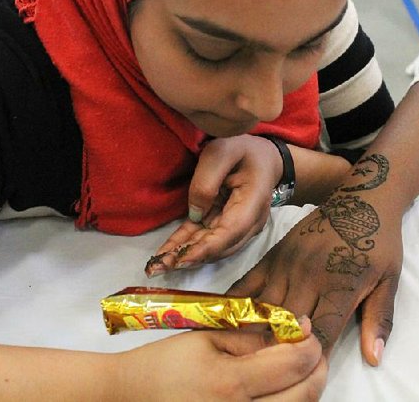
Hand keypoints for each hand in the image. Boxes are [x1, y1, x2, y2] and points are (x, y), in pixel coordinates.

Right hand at [0, 317, 325, 400]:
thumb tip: (293, 331)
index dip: (309, 343)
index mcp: (230, 384)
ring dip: (307, 389)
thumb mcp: (206, 338)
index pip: (293, 364)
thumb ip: (251, 336)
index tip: (306, 328)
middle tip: (313, 349)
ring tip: (302, 369)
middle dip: (318, 367)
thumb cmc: (165, 364)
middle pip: (304, 395)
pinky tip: (283, 391)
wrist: (129, 399)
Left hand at [147, 135, 281, 274]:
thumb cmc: (243, 150)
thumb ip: (207, 180)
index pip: (231, 231)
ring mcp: (239, 227)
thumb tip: (195, 214)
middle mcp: (250, 222)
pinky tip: (166, 255)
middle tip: (158, 268)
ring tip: (156, 266)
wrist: (262, 157)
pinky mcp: (226, 225)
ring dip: (183, 257)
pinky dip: (185, 246)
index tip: (182, 259)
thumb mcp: (223, 151)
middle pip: (220, 246)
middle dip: (189, 258)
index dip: (207, 248)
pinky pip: (204, 237)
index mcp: (253, 201)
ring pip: (210, 247)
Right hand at [228, 154, 402, 366]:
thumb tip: (374, 359)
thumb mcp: (389, 282)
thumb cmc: (380, 244)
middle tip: (276, 369)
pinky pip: (248, 284)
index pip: (319, 334)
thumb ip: (379, 321)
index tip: (307, 375)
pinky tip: (231, 324)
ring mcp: (287, 264)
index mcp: (340, 285)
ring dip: (259, 333)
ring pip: (263, 309)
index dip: (312, 359)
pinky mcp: (273, 254)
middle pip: (286, 325)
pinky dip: (239, 305)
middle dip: (282, 350)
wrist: (363, 199)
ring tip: (253, 353)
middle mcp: (309, 276)